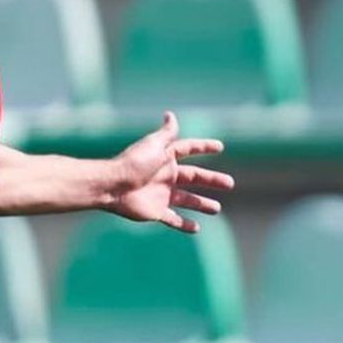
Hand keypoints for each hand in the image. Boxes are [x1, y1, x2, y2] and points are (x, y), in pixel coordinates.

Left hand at [108, 112, 232, 232]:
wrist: (113, 187)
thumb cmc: (133, 164)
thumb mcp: (153, 145)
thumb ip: (166, 133)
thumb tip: (170, 114)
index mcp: (166, 158)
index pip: (189, 149)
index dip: (204, 147)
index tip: (220, 147)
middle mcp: (166, 175)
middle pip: (195, 177)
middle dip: (212, 180)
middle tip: (230, 183)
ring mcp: (162, 195)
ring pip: (187, 200)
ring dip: (202, 204)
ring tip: (217, 209)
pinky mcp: (156, 211)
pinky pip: (173, 219)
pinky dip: (184, 225)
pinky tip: (196, 228)